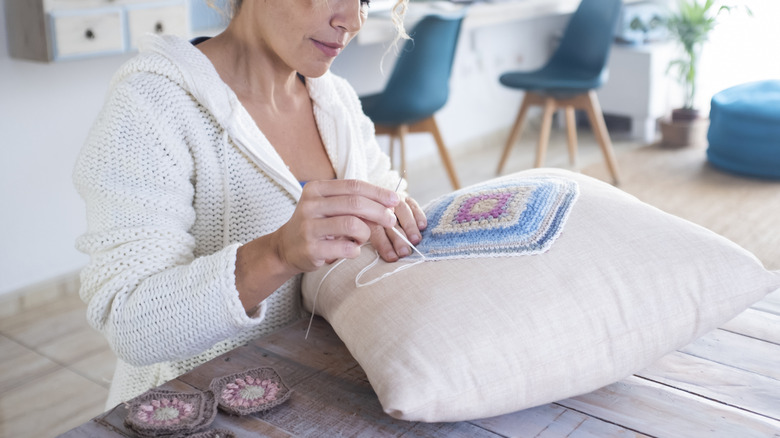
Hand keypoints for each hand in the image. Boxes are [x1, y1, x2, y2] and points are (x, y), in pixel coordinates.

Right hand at [272, 179, 400, 272]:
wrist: (285, 248)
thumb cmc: (316, 225)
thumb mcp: (329, 207)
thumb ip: (353, 202)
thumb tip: (388, 204)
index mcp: (316, 189)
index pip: (354, 186)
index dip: (378, 192)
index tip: (395, 199)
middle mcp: (310, 205)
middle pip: (355, 203)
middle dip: (379, 212)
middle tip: (390, 220)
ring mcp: (309, 227)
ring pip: (352, 225)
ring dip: (366, 233)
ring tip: (363, 238)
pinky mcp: (311, 249)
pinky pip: (346, 248)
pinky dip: (355, 250)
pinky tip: (351, 250)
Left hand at [370, 195, 426, 261]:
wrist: (371, 201)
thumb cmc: (369, 224)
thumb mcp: (364, 231)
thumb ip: (370, 240)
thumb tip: (378, 255)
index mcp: (366, 216)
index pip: (376, 231)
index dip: (384, 245)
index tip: (392, 257)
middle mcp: (379, 207)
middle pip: (390, 223)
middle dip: (398, 238)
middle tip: (404, 252)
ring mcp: (393, 201)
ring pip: (403, 212)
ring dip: (410, 227)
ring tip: (415, 240)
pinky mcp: (405, 198)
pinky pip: (413, 205)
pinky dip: (418, 215)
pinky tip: (422, 226)